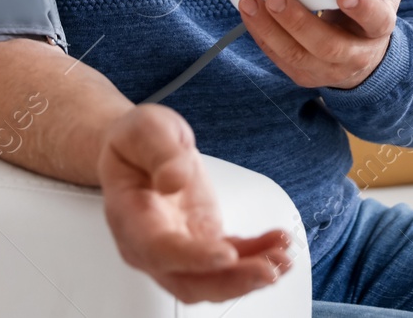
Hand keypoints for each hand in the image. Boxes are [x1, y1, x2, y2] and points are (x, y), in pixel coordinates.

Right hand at [98, 104, 292, 302]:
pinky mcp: (201, 241)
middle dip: (231, 281)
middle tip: (267, 269)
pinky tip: (276, 244)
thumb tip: (174, 180)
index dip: (193, 258)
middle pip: (188, 281)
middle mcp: (151, 244)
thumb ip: (160, 153)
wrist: (136, 150)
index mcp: (130, 217)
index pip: (159, 250)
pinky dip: (255, 255)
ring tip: (281, 259)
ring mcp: (178, 247)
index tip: (225, 254)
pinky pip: (230, 260)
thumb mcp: (146, 130)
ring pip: (212, 280)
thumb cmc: (134, 143)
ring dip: (249, 276)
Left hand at [237, 0, 412, 89]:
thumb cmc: (372, 12)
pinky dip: (262, 37)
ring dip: (271, 30)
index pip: (374, 20)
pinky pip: (280, 59)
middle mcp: (355, 55)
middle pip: (327, 44)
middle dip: (299, 21)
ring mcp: (328, 69)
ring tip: (251, 2)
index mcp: (379, 28)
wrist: (366, 58)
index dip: (362, 7)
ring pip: (298, 55)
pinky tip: (249, 14)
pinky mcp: (304, 74)